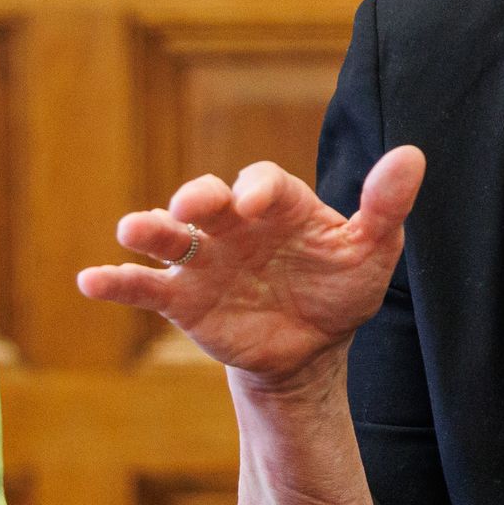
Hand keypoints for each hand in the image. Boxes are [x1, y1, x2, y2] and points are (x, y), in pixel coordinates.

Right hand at [76, 148, 423, 387]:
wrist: (310, 349)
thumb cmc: (341, 288)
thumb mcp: (371, 251)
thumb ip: (385, 206)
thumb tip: (412, 155)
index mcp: (280, 204)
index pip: (264, 183)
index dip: (257, 189)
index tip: (255, 203)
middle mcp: (234, 223)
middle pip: (208, 199)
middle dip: (197, 197)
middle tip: (190, 206)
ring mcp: (204, 259)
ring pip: (169, 236)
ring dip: (149, 229)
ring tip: (131, 230)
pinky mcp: (183, 299)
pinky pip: (145, 286)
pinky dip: (117, 280)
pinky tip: (91, 280)